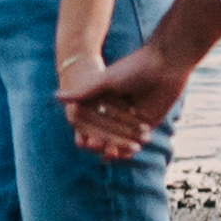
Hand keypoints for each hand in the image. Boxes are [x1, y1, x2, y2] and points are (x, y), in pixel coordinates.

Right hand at [59, 41, 189, 160]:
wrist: (165, 65)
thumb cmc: (132, 68)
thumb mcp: (104, 81)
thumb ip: (82, 92)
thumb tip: (56, 96)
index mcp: (106, 96)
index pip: (93, 118)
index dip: (88, 130)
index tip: (83, 140)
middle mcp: (118, 107)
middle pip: (105, 130)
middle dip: (101, 140)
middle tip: (95, 147)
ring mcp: (132, 118)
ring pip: (119, 138)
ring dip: (113, 147)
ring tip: (109, 154)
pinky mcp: (148, 124)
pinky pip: (135, 141)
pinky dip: (128, 149)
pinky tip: (123, 155)